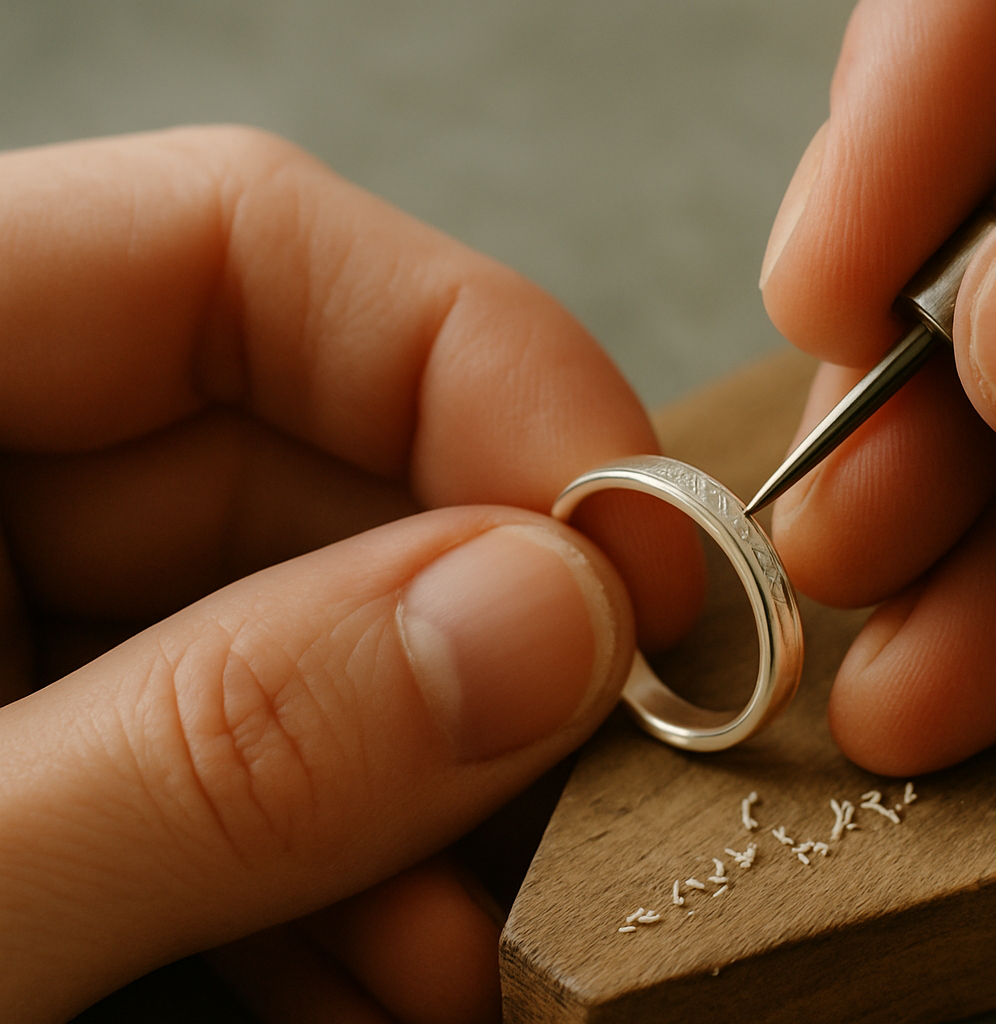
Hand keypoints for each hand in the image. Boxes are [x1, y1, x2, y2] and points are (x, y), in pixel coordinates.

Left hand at [0, 127, 701, 1022]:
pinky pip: (242, 748)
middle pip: (309, 453)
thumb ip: (218, 750)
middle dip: (482, 641)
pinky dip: (338, 865)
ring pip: (306, 623)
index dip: (478, 368)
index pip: (235, 247)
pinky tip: (381, 968)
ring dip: (431, 789)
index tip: (644, 552)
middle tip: (596, 790)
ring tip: (476, 942)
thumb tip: (548, 626)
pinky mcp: (34, 746)